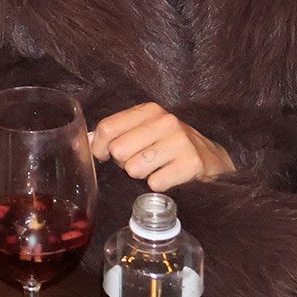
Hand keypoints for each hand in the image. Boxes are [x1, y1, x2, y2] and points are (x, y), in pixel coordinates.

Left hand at [90, 102, 232, 190]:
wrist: (212, 160)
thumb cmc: (170, 146)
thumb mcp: (144, 131)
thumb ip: (114, 133)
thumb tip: (85, 139)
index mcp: (150, 110)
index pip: (108, 128)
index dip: (100, 147)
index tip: (105, 156)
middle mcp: (165, 121)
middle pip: (118, 151)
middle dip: (125, 163)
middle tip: (142, 162)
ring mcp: (180, 141)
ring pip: (134, 168)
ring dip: (142, 175)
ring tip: (157, 169)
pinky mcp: (191, 163)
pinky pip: (154, 183)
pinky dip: (158, 186)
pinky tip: (169, 177)